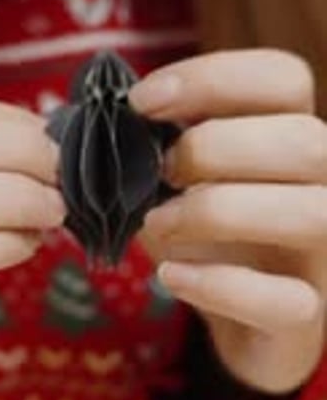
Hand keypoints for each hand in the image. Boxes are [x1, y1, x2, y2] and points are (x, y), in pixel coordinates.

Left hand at [130, 49, 326, 394]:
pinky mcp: (306, 316)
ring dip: (218, 211)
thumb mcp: (179, 180)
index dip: (212, 77)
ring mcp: (323, 255)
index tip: (139, 101)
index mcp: (291, 137)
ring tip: (156, 222)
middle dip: (215, 147)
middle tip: (157, 171)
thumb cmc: (208, 236)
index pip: (284, 78)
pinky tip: (171, 275)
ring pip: (312, 214)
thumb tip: (96, 111)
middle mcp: (324, 187)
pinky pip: (288, 301)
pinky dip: (222, 286)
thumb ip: (156, 142)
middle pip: (306, 140)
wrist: (240, 322)